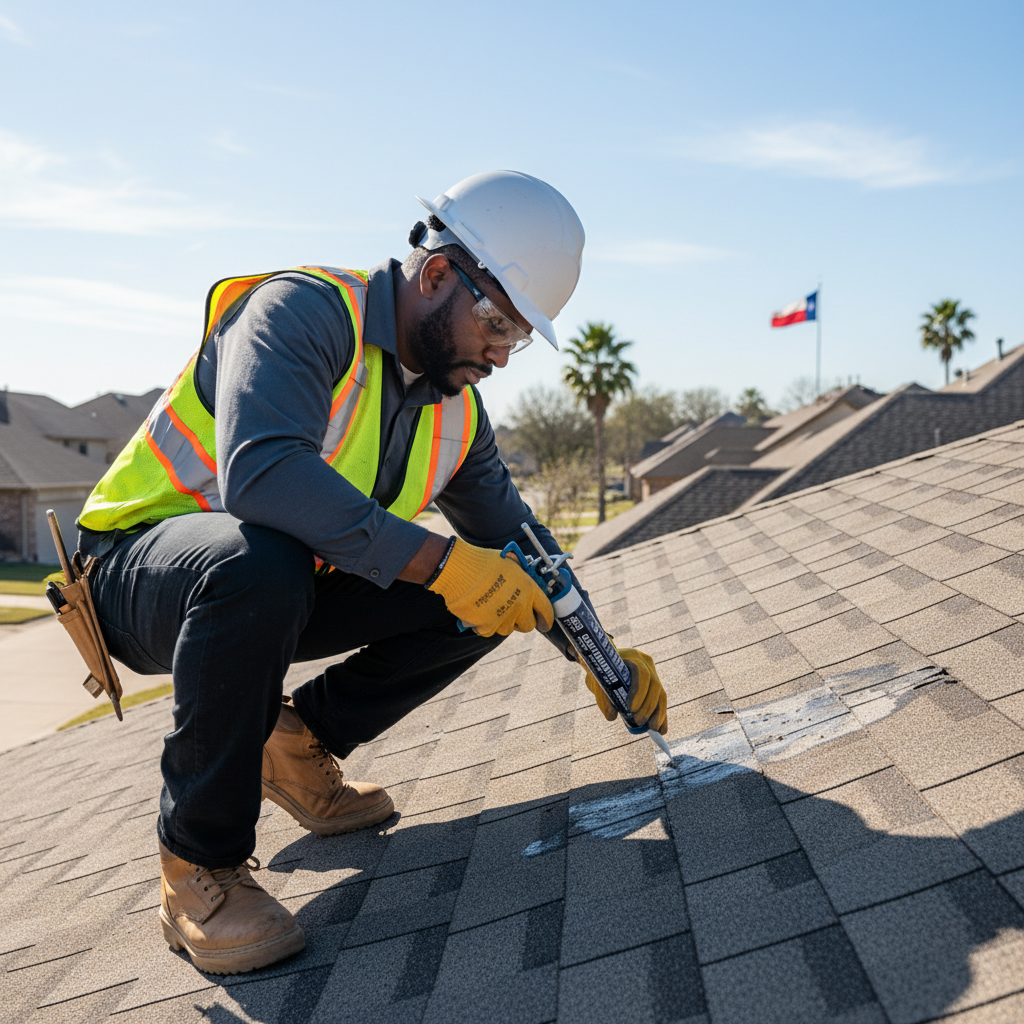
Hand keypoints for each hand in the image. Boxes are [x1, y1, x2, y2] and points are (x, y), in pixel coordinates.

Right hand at [428, 538, 553, 637]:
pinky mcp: (486, 627)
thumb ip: (522, 576)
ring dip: (502, 622)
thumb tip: (526, 579)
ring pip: (507, 629)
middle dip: (522, 620)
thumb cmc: (484, 562)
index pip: (546, 611)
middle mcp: (520, 606)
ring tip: (491, 608)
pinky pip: (489, 631)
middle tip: (513, 613)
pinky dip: (484, 625)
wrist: (460, 570)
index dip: (545, 619)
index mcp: (529, 589)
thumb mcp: (511, 563)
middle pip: (528, 625)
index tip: (543, 622)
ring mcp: (503, 619)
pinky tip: (479, 612)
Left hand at [585, 646, 667, 734]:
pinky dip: (661, 716)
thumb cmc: (599, 670)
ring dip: (658, 713)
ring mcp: (653, 673)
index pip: (641, 673)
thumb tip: (612, 716)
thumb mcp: (595, 680)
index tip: (631, 708)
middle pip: (654, 685)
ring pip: (661, 694)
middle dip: (648, 706)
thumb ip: (602, 696)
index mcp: (632, 656)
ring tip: (653, 729)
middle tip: (639, 722)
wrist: (604, 662)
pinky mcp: (655, 685)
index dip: (639, 691)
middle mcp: (646, 663)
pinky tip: (661, 731)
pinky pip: (661, 701)